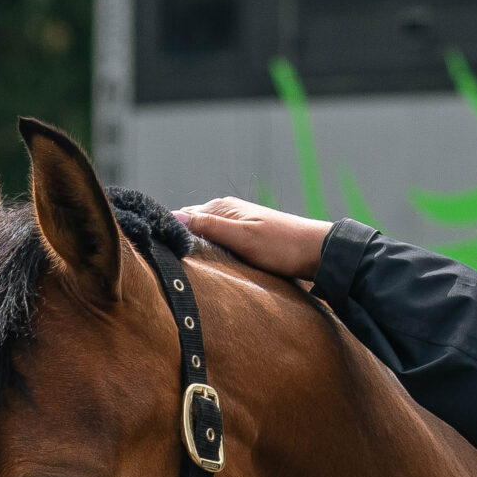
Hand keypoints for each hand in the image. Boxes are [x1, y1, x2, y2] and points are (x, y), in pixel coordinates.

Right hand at [175, 198, 329, 280]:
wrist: (318, 253)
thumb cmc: (283, 246)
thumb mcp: (243, 238)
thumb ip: (209, 227)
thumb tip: (174, 217)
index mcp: (222, 207)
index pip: (182, 216)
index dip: (170, 232)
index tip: (158, 253)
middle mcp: (227, 213)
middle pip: (192, 227)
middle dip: (180, 242)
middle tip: (167, 266)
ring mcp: (236, 226)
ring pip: (204, 238)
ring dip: (195, 251)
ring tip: (184, 269)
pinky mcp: (245, 239)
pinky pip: (217, 245)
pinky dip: (210, 255)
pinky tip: (208, 268)